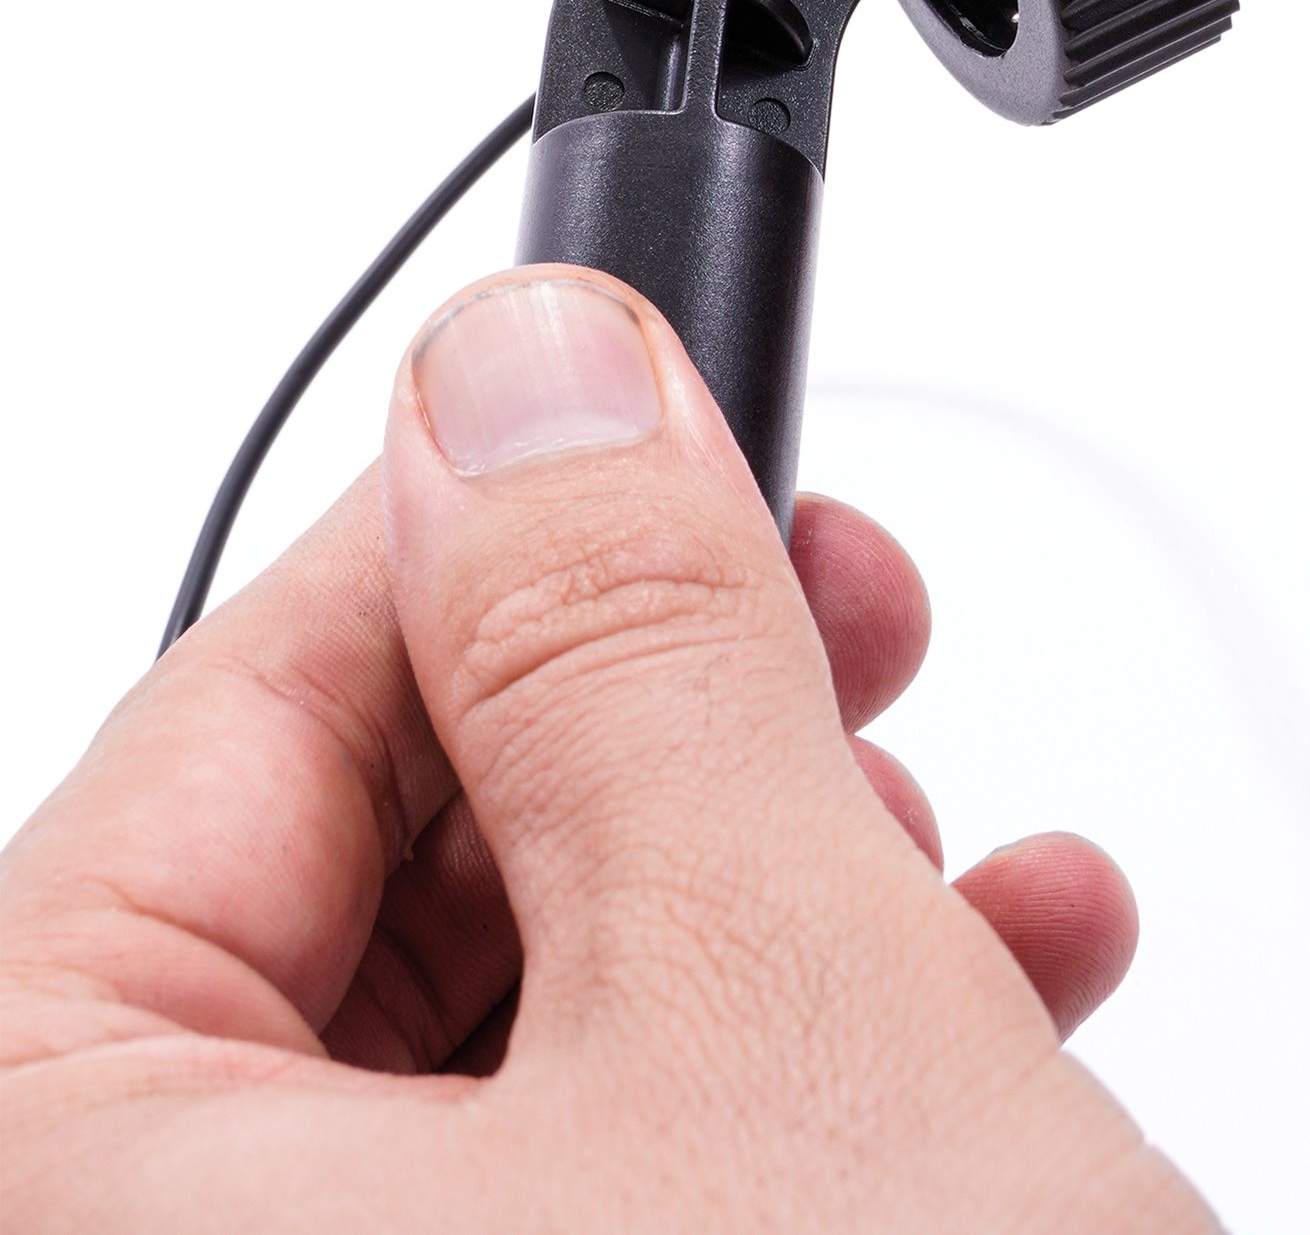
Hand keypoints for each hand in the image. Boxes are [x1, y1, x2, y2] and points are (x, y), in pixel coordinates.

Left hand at [0, 269, 1208, 1230]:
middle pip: (374, 886)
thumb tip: (530, 373)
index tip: (658, 425)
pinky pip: (614, 1173)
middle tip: (839, 613)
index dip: (472, 540)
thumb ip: (620, 639)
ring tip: (955, 828)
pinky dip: (804, 1058)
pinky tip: (1002, 979)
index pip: (220, 742)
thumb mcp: (759, 990)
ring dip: (779, 876)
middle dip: (658, 720)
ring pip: (527, 1028)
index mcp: (77, 1208)